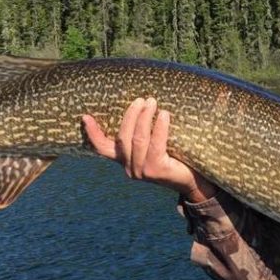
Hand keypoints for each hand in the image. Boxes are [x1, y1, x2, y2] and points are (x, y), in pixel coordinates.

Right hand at [81, 98, 216, 202]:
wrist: (195, 180)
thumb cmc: (175, 158)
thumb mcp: (154, 146)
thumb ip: (143, 134)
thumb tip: (140, 103)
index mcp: (125, 161)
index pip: (103, 148)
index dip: (93, 133)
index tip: (85, 117)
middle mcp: (129, 169)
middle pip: (122, 137)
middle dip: (131, 115)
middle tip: (142, 99)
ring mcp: (141, 172)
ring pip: (137, 139)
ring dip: (144, 117)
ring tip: (152, 102)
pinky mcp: (156, 171)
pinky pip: (155, 144)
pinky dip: (159, 127)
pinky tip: (164, 115)